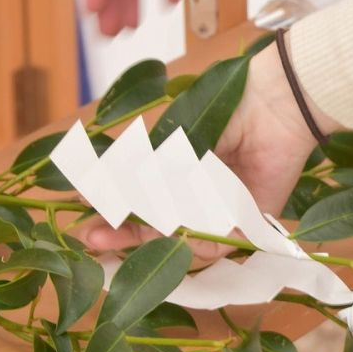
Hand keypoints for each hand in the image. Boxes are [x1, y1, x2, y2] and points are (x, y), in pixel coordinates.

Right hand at [82, 46, 337, 260]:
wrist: (271, 107)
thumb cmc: (219, 110)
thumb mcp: (167, 141)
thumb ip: (134, 172)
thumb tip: (90, 191)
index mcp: (174, 172)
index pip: (136, 200)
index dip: (109, 209)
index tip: (81, 209)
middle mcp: (195, 197)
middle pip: (151, 228)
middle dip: (119, 235)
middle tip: (90, 240)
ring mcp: (217, 214)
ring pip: (176, 240)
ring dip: (148, 237)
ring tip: (128, 226)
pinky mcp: (243, 226)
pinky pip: (212, 243)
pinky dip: (195, 232)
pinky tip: (183, 215)